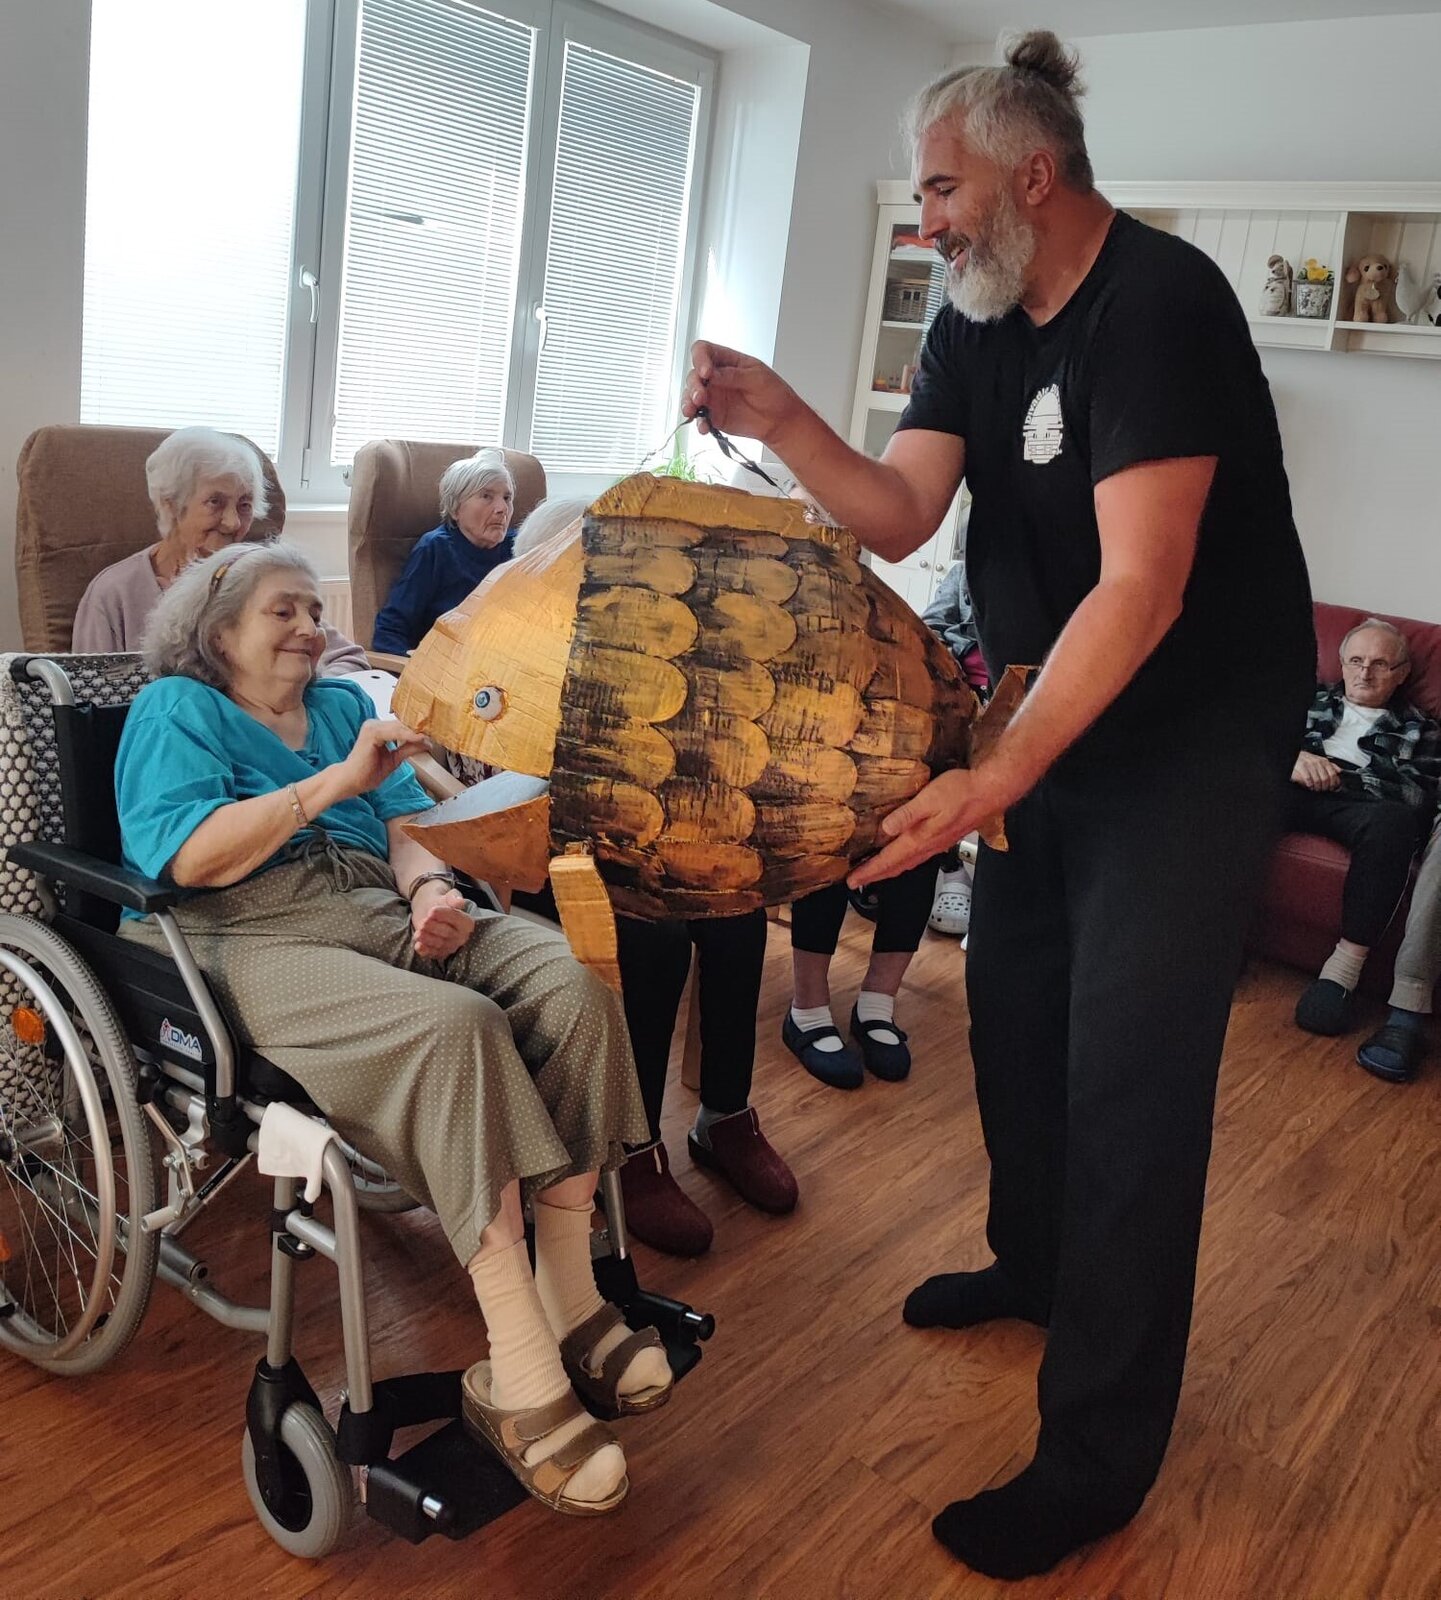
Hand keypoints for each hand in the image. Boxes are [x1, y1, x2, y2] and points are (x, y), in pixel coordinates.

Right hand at [333, 718, 428, 800]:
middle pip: (403, 724)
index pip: (403, 726)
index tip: (435, 733)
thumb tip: (426, 742)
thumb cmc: (367, 772)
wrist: (350, 782)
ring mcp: (372, 727)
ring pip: (401, 727)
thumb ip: (408, 749)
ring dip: (417, 732)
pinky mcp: (372, 733)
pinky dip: (408, 735)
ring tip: (432, 736)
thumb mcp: (394, 759)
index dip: (420, 729)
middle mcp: (374, 724)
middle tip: (439, 733)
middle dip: (421, 729)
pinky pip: (395, 732)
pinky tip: (419, 738)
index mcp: (379, 729)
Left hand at [411, 885, 474, 960]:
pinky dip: (425, 951)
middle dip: (434, 927)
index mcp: (467, 923)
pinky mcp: (439, 952)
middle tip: (424, 921)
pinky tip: (418, 946)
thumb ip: (453, 898)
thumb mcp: (447, 896)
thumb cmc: (441, 903)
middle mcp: (461, 936)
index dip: (444, 915)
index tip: (432, 911)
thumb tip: (459, 902)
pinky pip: (433, 954)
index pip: (457, 919)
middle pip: (448, 933)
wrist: (430, 911)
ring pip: (440, 944)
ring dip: (428, 939)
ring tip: (418, 932)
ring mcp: (451, 946)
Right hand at [682, 342, 802, 446]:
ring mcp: (714, 397)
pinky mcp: (714, 415)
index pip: (704, 351)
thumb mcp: (757, 378)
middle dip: (694, 385)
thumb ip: (733, 375)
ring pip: (691, 396)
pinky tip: (704, 427)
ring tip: (693, 411)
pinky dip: (699, 422)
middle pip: (694, 375)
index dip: (700, 359)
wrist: (781, 420)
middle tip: (700, 396)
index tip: (706, 372)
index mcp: (727, 361)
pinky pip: (700, 418)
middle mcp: (716, 377)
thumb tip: (712, 374)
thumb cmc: (774, 394)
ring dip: (689, 403)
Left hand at [849, 767, 1012, 888]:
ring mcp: (937, 844)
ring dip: (890, 870)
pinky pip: (918, 856)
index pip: (888, 860)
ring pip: (907, 863)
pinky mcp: (944, 838)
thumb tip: (884, 829)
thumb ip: (906, 815)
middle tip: (857, 881)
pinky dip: (904, 861)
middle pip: (896, 866)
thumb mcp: (928, 799)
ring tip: (875, 872)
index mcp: (920, 839)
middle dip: (876, 875)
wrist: (990, 791)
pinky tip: (903, 856)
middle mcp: (928, 846)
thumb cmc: (961, 792)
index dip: (869, 872)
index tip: (852, 880)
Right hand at [1292, 752, 1341, 791]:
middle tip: (1323, 790)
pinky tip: (1310, 786)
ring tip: (1316, 789)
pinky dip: (1310, 785)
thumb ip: (1330, 765)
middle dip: (1325, 787)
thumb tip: (1339, 771)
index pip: (1332, 774)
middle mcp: (1318, 763)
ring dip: (1317, 787)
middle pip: (1325, 778)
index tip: (1332, 788)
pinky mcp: (1302, 767)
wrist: (1295, 756)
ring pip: (1317, 780)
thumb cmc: (1307, 759)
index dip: (1333, 783)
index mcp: (1324, 761)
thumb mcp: (1320, 760)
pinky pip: (1308, 779)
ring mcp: (1310, 765)